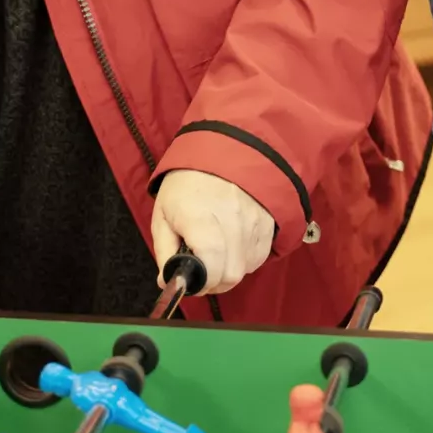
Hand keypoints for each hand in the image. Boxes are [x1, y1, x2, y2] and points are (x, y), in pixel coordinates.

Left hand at [150, 170, 275, 295]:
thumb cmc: (186, 185)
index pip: (211, 267)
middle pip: (230, 274)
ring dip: (230, 269)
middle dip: (214, 281)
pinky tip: (233, 245)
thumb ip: (164, 252)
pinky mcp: (269, 221)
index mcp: (200, 218)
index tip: (192, 279)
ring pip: (246, 268)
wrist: (220, 150)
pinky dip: (245, 259)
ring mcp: (254, 221)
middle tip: (203, 270)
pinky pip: (260, 256)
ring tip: (217, 253)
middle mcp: (232, 220)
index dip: (201, 282)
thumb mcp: (163, 214)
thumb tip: (169, 283)